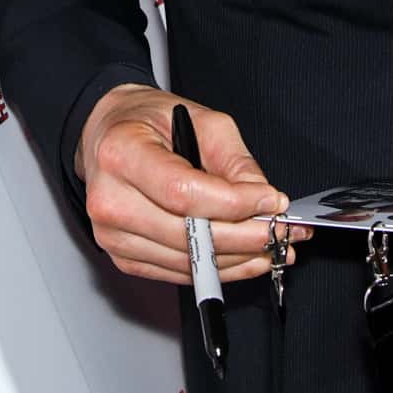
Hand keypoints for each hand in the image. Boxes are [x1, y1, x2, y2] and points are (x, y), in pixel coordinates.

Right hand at [75, 83, 288, 283]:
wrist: (108, 136)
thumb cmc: (149, 123)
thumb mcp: (201, 119)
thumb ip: (235, 160)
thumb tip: (263, 199)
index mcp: (121, 153)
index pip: (184, 192)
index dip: (234, 203)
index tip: (272, 201)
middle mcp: (109, 198)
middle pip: (189, 234)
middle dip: (246, 236)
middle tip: (284, 231)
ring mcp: (112, 235)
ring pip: (189, 261)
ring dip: (239, 259)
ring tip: (273, 247)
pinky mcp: (123, 258)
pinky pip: (179, 273)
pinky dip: (218, 269)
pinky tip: (244, 258)